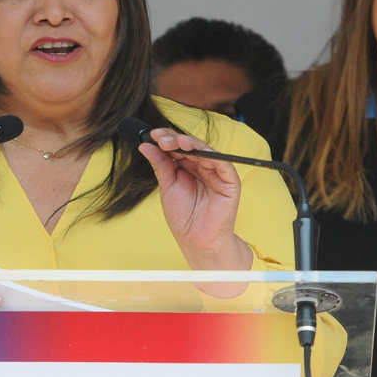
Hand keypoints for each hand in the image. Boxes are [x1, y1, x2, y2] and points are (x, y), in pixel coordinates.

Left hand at [137, 128, 251, 271]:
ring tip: (174, 143)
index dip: (167, 139)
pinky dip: (209, 154)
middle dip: (175, 139)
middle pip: (191, 146)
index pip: (179, 147)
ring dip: (189, 144)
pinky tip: (192, 150)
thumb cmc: (184, 217)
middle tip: (160, 138)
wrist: (197, 241)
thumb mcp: (168, 187)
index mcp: (189, 168)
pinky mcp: (230, 181)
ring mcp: (218, 173)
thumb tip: (146, 145)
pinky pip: (222, 163)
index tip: (152, 135)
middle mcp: (204, 167)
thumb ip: (161, 165)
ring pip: (206, 150)